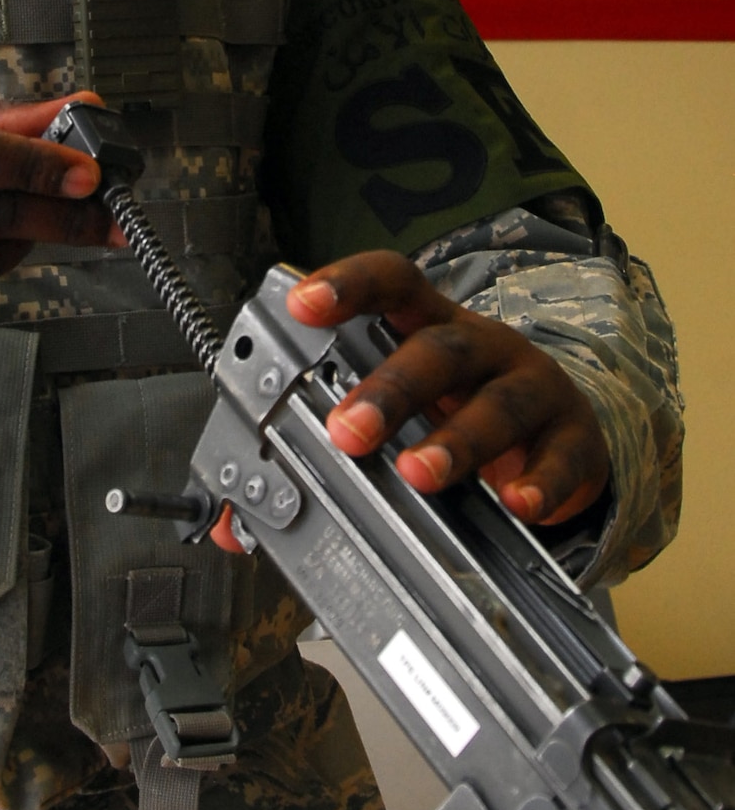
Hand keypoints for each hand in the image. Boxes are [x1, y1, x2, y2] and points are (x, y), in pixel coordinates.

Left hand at [287, 250, 609, 526]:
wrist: (563, 430)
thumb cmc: (458, 411)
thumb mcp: (399, 416)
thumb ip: (314, 460)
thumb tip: (233, 526)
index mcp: (426, 325)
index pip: (389, 283)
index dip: (347, 284)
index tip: (302, 303)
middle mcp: (480, 345)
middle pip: (437, 349)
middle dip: (390, 388)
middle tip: (346, 431)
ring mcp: (533, 386)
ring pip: (497, 401)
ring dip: (456, 438)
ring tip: (420, 473)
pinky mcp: (575, 436)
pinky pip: (562, 454)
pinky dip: (540, 480)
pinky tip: (517, 505)